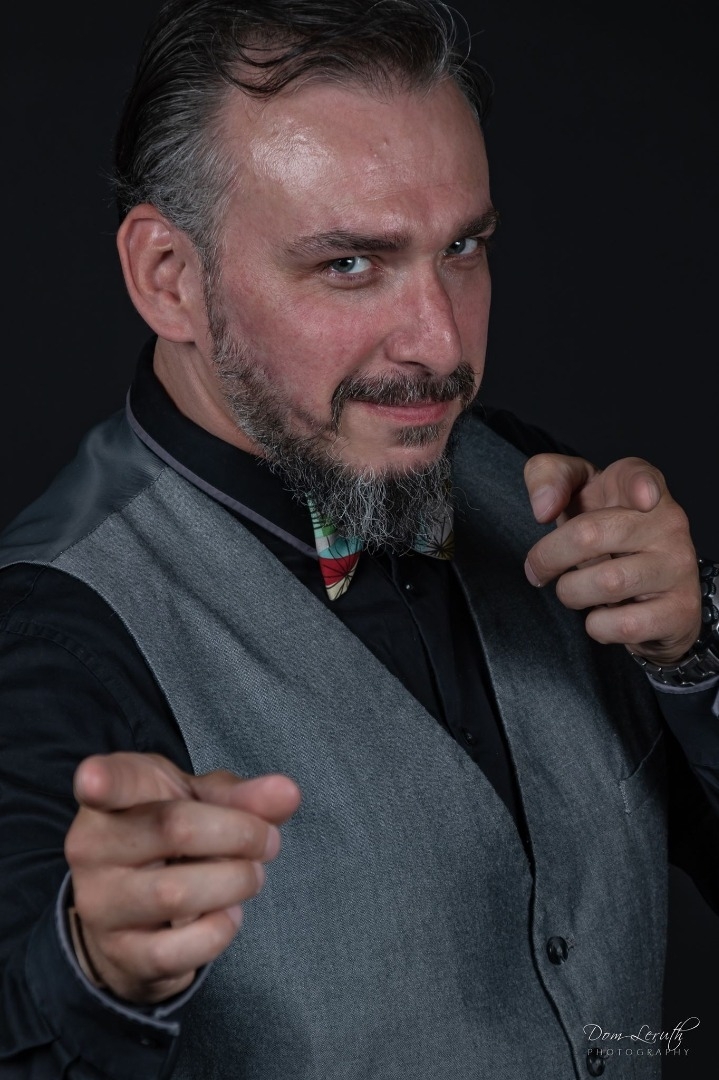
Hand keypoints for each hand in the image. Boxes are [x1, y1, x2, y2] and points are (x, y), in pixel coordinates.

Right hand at [65, 752, 300, 1003]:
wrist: (136, 911)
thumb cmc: (171, 835)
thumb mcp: (202, 802)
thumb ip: (243, 795)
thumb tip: (288, 793)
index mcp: (112, 796)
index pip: (106, 783)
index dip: (100, 781)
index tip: (94, 779)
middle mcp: (92, 847)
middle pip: (174, 829)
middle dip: (241, 833)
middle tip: (268, 840)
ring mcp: (100, 903)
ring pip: (177, 893)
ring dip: (235, 882)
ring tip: (249, 875)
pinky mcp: (121, 953)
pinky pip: (179, 949)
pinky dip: (220, 930)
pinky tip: (227, 914)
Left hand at [523, 453, 701, 664]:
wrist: (645, 588)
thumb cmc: (601, 532)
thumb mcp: (572, 492)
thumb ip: (546, 476)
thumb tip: (543, 508)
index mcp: (639, 486)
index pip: (640, 477)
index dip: (641, 485)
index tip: (643, 497)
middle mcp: (668, 522)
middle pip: (589, 534)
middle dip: (548, 557)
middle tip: (539, 569)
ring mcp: (678, 567)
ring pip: (607, 584)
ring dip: (572, 593)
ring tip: (575, 590)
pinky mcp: (679, 611)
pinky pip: (624, 624)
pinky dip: (598, 625)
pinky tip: (604, 613)